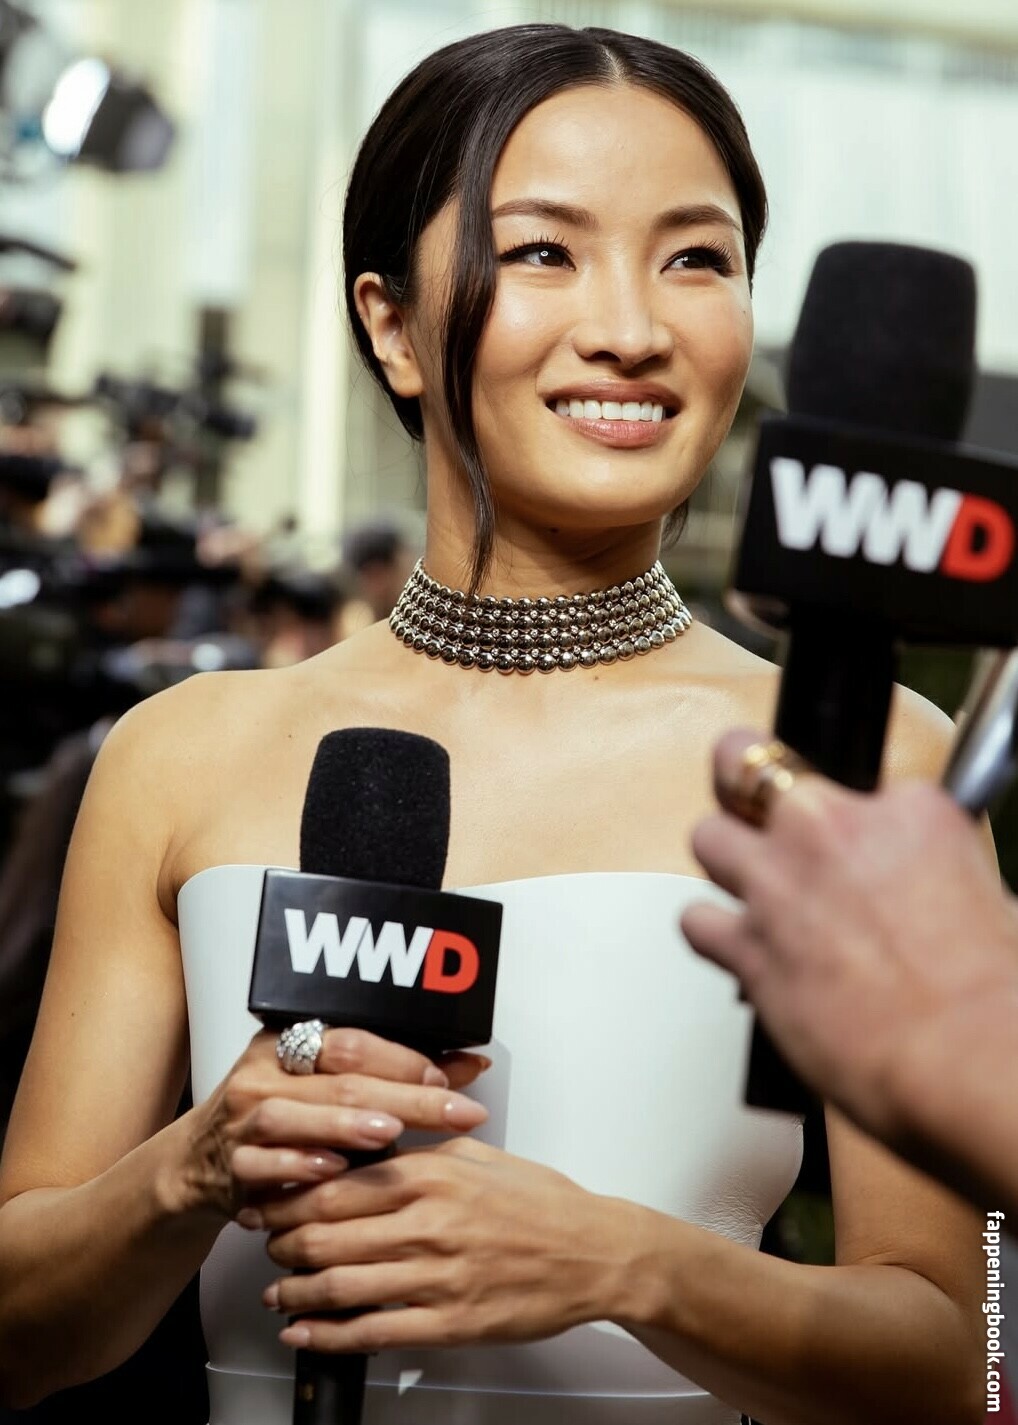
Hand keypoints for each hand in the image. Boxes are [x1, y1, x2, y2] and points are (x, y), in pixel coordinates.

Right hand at [179, 1028, 488, 1219]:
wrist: (200, 1164)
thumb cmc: (284, 1121)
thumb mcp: (331, 1092)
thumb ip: (392, 1080)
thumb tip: (470, 1066)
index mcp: (290, 1041)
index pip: (354, 1040)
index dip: (405, 1058)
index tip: (451, 1078)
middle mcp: (263, 1071)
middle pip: (340, 1077)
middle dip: (405, 1095)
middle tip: (455, 1110)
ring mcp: (242, 1116)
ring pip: (293, 1113)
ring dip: (343, 1124)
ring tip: (391, 1132)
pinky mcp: (229, 1162)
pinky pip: (261, 1161)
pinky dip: (298, 1165)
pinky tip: (332, 1170)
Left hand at [244, 1139, 627, 1352]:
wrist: (595, 1252)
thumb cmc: (541, 1202)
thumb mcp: (477, 1155)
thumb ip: (421, 1152)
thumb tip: (369, 1150)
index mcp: (431, 1174)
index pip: (336, 1183)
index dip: (290, 1196)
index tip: (269, 1200)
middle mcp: (427, 1222)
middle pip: (326, 1234)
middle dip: (282, 1243)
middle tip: (266, 1244)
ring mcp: (437, 1276)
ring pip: (340, 1285)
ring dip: (295, 1290)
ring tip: (276, 1289)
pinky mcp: (449, 1323)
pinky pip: (373, 1332)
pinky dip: (327, 1334)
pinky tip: (303, 1331)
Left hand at [680, 728, 1017, 1142]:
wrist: (965, 1055)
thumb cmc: (987, 995)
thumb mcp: (981, 895)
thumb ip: (921, 870)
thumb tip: (906, 887)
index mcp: (907, 811)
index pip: (858, 782)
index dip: (854, 818)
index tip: (855, 843)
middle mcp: (830, 832)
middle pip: (747, 764)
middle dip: (743, 784)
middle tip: (750, 810)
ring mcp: (779, 884)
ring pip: (708, 836)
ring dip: (724, 859)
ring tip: (746, 886)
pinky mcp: (746, 944)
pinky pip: (694, 921)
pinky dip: (710, 932)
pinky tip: (733, 946)